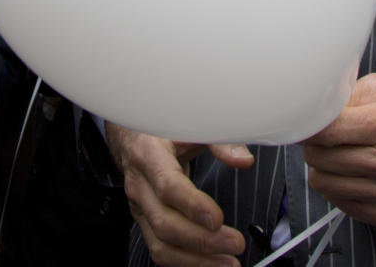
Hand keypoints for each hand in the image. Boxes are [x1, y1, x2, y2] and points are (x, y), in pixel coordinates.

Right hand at [105, 123, 250, 265]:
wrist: (131, 135)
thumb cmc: (164, 129)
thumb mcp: (190, 124)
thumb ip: (219, 141)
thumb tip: (243, 160)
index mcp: (150, 154)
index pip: (168, 186)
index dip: (192, 205)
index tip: (218, 219)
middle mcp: (139, 185)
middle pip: (165, 223)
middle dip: (202, 240)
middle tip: (234, 244)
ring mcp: (139, 208)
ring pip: (160, 244)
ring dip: (195, 260)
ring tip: (227, 263)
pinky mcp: (144, 222)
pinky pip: (160, 249)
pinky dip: (185, 263)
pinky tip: (208, 265)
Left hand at [302, 74, 375, 225]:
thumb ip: (349, 95)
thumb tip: (315, 111)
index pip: (330, 131)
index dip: (308, 126)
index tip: (304, 121)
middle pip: (321, 158)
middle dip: (315, 144)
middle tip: (326, 135)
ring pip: (323, 183)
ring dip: (323, 167)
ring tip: (339, 153)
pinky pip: (337, 202)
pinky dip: (337, 186)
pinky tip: (352, 171)